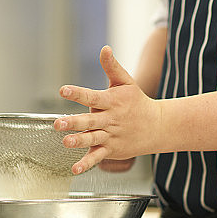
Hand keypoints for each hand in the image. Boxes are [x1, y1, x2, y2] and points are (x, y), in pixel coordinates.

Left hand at [54, 46, 161, 173]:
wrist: (157, 126)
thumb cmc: (137, 102)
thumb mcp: (126, 82)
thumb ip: (112, 67)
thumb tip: (104, 48)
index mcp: (111, 102)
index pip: (92, 96)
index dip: (78, 93)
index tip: (63, 90)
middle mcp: (110, 119)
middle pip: (90, 121)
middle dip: (74, 122)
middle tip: (59, 123)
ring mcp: (111, 136)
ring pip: (92, 139)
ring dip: (79, 141)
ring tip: (66, 142)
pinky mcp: (111, 150)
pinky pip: (97, 157)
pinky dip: (86, 164)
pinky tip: (75, 168)